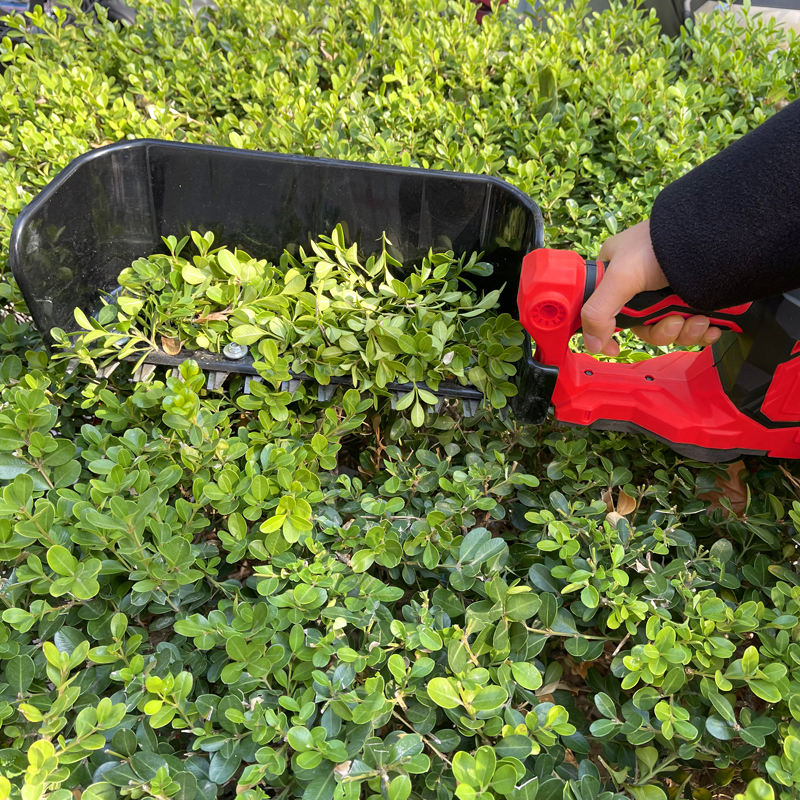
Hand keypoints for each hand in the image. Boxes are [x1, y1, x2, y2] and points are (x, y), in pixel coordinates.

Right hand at [581, 219, 721, 355]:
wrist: (717, 234)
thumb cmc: (662, 244)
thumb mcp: (620, 276)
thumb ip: (597, 312)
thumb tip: (592, 345)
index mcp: (617, 276)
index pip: (607, 314)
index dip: (612, 333)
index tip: (616, 347)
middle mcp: (643, 287)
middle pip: (643, 327)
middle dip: (662, 332)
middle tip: (674, 322)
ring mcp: (671, 293)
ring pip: (670, 330)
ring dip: (685, 332)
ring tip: (699, 320)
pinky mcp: (697, 299)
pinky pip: (694, 328)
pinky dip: (703, 332)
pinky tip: (710, 325)